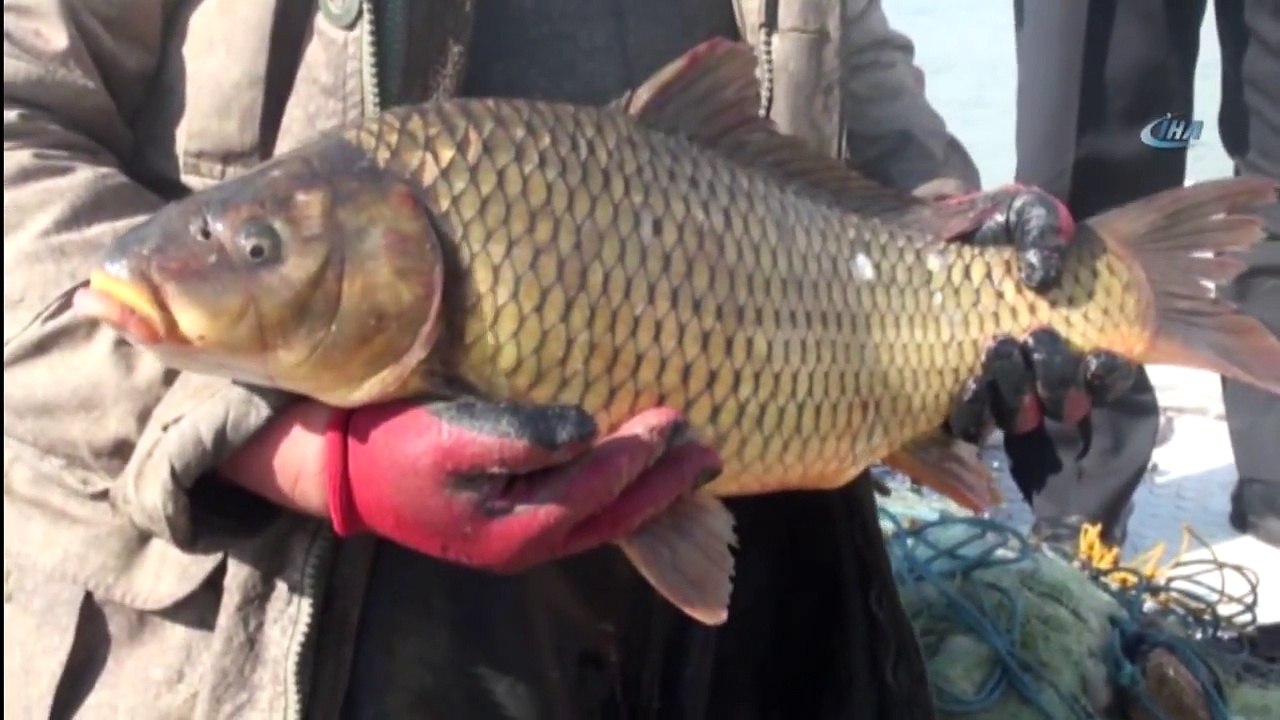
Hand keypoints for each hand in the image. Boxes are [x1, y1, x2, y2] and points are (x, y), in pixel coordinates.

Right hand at [325, 399, 722, 571]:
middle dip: (666, 484)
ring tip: (693, 465)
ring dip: (653, 493)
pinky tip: (641, 477)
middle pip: (616, 516)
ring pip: (606, 521)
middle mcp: (529, 544)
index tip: (673, 418)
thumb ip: (522, 436)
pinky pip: (586, 514)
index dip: (638, 454)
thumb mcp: (451, 437)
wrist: (347, 474)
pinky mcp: (516, 524)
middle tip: (710, 452)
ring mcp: (524, 540)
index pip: (597, 488)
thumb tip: (588, 428)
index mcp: (516, 528)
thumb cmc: (395, 449)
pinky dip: (622, 495)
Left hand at [933, 184, 1140, 441]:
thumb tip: (1041, 277)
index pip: (1106, 377)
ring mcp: (1001, 388)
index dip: (1108, 377)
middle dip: (1056, 381)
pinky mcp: (959, 397)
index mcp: (1076, 339)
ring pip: (1019, 418)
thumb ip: (1043, 233)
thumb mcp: (1027, 214)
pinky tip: (971, 382)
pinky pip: (971, 424)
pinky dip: (975, 410)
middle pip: (1063, 405)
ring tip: (999, 349)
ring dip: (1016, 394)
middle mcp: (1042, 373)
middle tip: (1035, 339)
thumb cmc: (998, 231)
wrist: (942, 241)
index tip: (1096, 356)